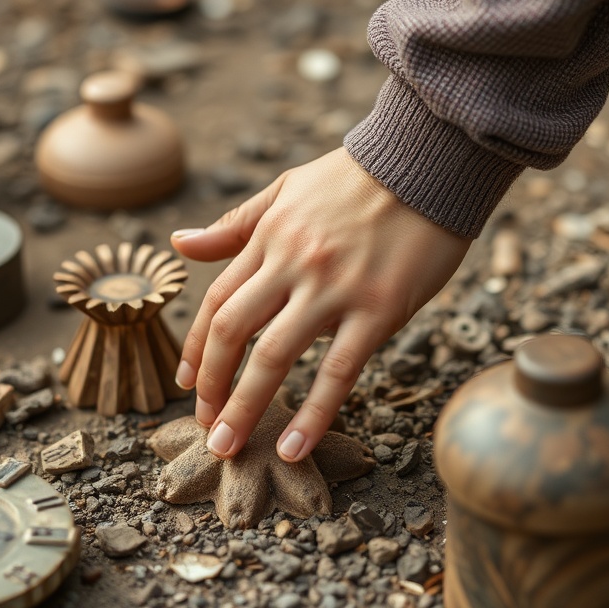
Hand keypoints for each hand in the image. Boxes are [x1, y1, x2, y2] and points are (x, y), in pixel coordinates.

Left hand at [171, 147, 471, 462]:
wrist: (429, 160)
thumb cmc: (359, 178)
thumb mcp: (286, 189)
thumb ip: (235, 224)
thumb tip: (178, 245)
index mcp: (269, 238)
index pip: (217, 302)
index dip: (195, 349)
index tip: (185, 384)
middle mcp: (292, 265)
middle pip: (232, 333)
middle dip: (210, 385)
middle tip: (204, 425)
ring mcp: (334, 289)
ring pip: (274, 357)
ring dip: (244, 408)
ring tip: (227, 447)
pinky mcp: (378, 309)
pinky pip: (338, 370)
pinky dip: (313, 413)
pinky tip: (293, 447)